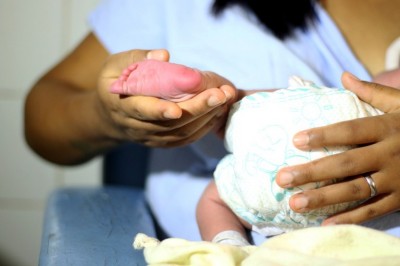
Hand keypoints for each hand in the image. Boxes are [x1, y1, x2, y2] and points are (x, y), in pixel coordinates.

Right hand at [96, 49, 236, 146]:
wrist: (108, 115)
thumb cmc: (113, 83)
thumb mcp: (115, 65)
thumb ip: (137, 58)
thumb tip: (164, 55)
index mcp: (122, 105)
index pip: (141, 111)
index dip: (159, 111)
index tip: (178, 109)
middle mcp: (136, 126)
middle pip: (170, 124)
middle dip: (198, 109)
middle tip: (221, 94)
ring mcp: (150, 137)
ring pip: (181, 133)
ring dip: (206, 118)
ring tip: (225, 100)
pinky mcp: (162, 142)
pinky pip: (184, 139)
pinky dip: (203, 127)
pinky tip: (217, 112)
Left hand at [276, 71, 399, 224]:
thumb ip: (373, 92)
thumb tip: (344, 76)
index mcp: (389, 128)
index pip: (350, 130)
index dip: (323, 135)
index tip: (295, 140)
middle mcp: (391, 154)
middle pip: (346, 164)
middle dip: (312, 172)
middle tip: (282, 178)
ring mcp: (397, 180)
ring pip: (356, 190)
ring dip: (324, 198)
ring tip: (295, 203)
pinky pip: (373, 211)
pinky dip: (350, 218)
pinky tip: (324, 223)